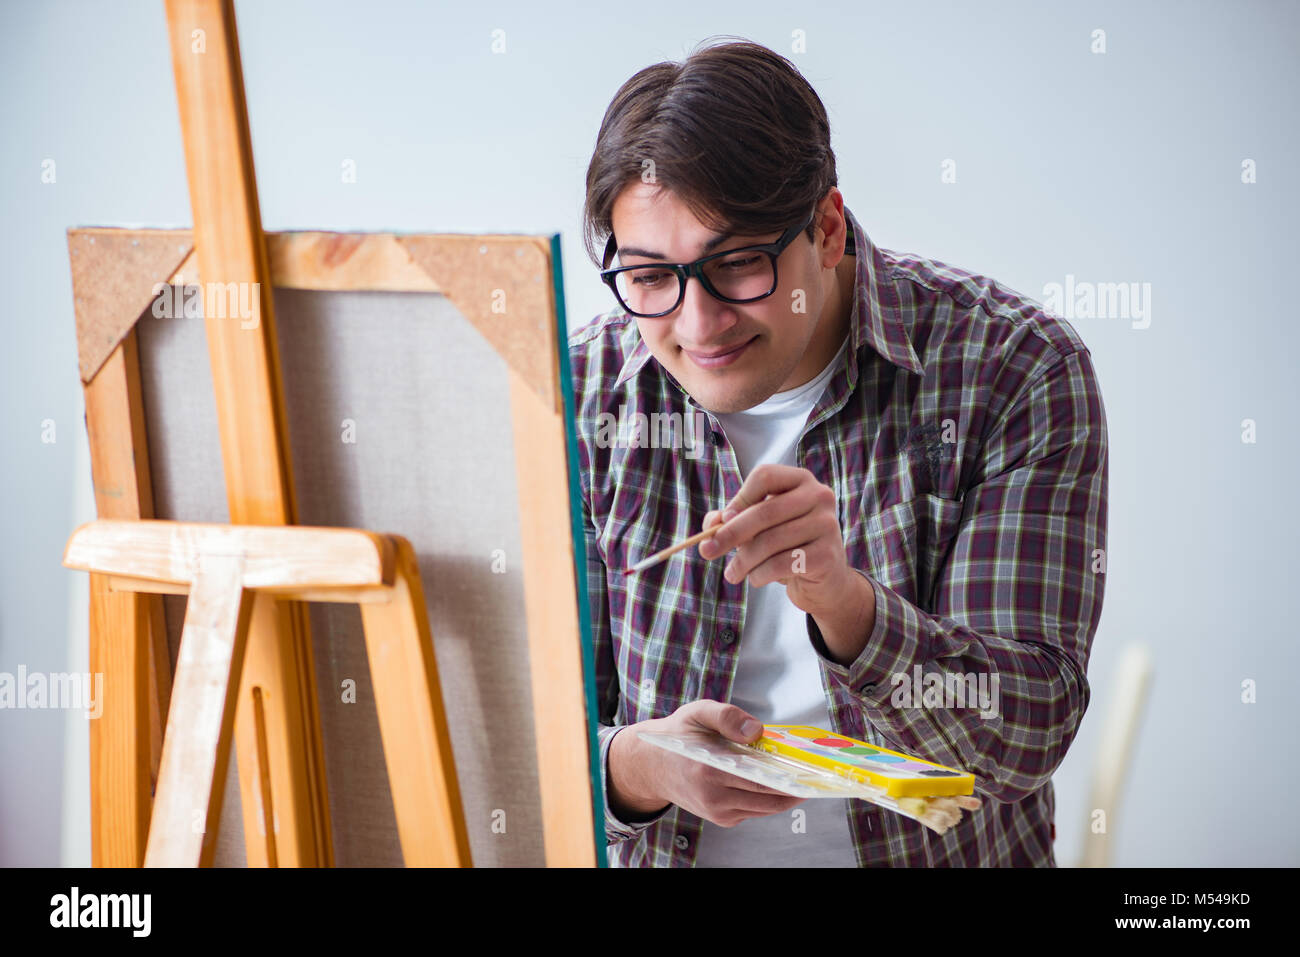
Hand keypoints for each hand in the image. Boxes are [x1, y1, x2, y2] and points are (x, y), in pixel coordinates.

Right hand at [607, 700, 806, 827]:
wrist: (652, 765)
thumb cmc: (679, 735)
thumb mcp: (697, 712)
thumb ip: (726, 716)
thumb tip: (756, 731)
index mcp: (709, 771)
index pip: (760, 781)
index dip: (789, 779)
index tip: (811, 774)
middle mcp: (714, 797)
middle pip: (768, 798)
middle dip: (795, 788)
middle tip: (817, 776)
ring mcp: (718, 812)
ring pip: (765, 808)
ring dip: (785, 795)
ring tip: (804, 778)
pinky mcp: (721, 818)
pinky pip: (755, 810)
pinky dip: (769, 798)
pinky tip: (779, 782)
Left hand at [697, 463, 854, 619]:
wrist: (824, 580)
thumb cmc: (787, 546)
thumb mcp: (759, 528)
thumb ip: (732, 521)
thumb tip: (711, 525)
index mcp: (801, 480)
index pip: (765, 477)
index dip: (739, 498)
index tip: (722, 521)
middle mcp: (819, 496)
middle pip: (765, 511)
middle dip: (730, 534)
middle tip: (707, 551)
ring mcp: (827, 525)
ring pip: (771, 541)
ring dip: (743, 561)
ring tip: (732, 573)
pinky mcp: (827, 555)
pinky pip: (781, 564)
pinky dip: (760, 574)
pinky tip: (756, 579)